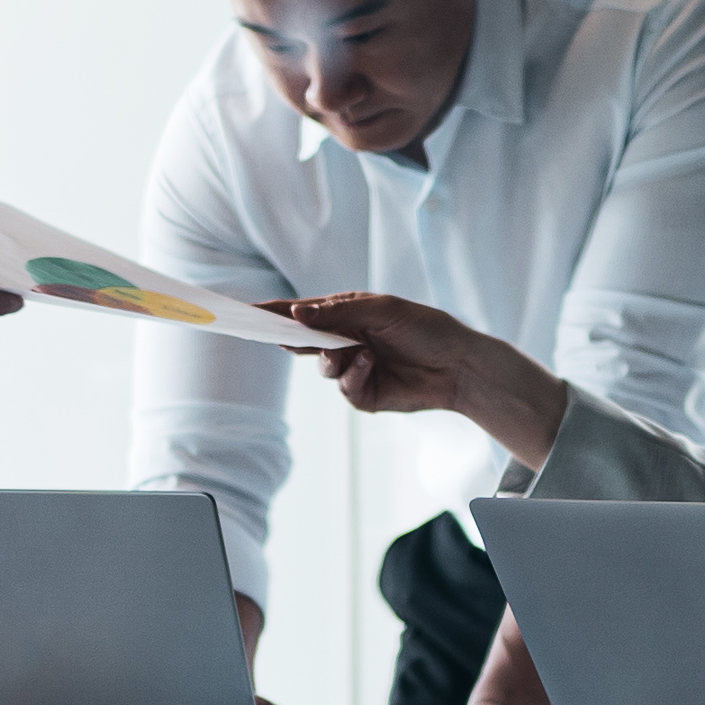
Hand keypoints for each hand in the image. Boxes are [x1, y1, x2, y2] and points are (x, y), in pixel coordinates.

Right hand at [270, 291, 566, 463]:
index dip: (273, 312)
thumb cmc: (426, 329)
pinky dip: (354, 376)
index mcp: (347, 314)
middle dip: (287, 337)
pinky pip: (344, 388)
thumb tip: (297, 313)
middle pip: (304, 340)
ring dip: (334, 360)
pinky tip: (371, 366)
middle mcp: (346, 340)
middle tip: (272, 335)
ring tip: (356, 352)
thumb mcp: (381, 311)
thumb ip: (337, 314)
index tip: (245, 311)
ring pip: (323, 367)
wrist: (459, 366)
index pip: (303, 312)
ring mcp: (353, 368)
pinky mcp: (364, 394)